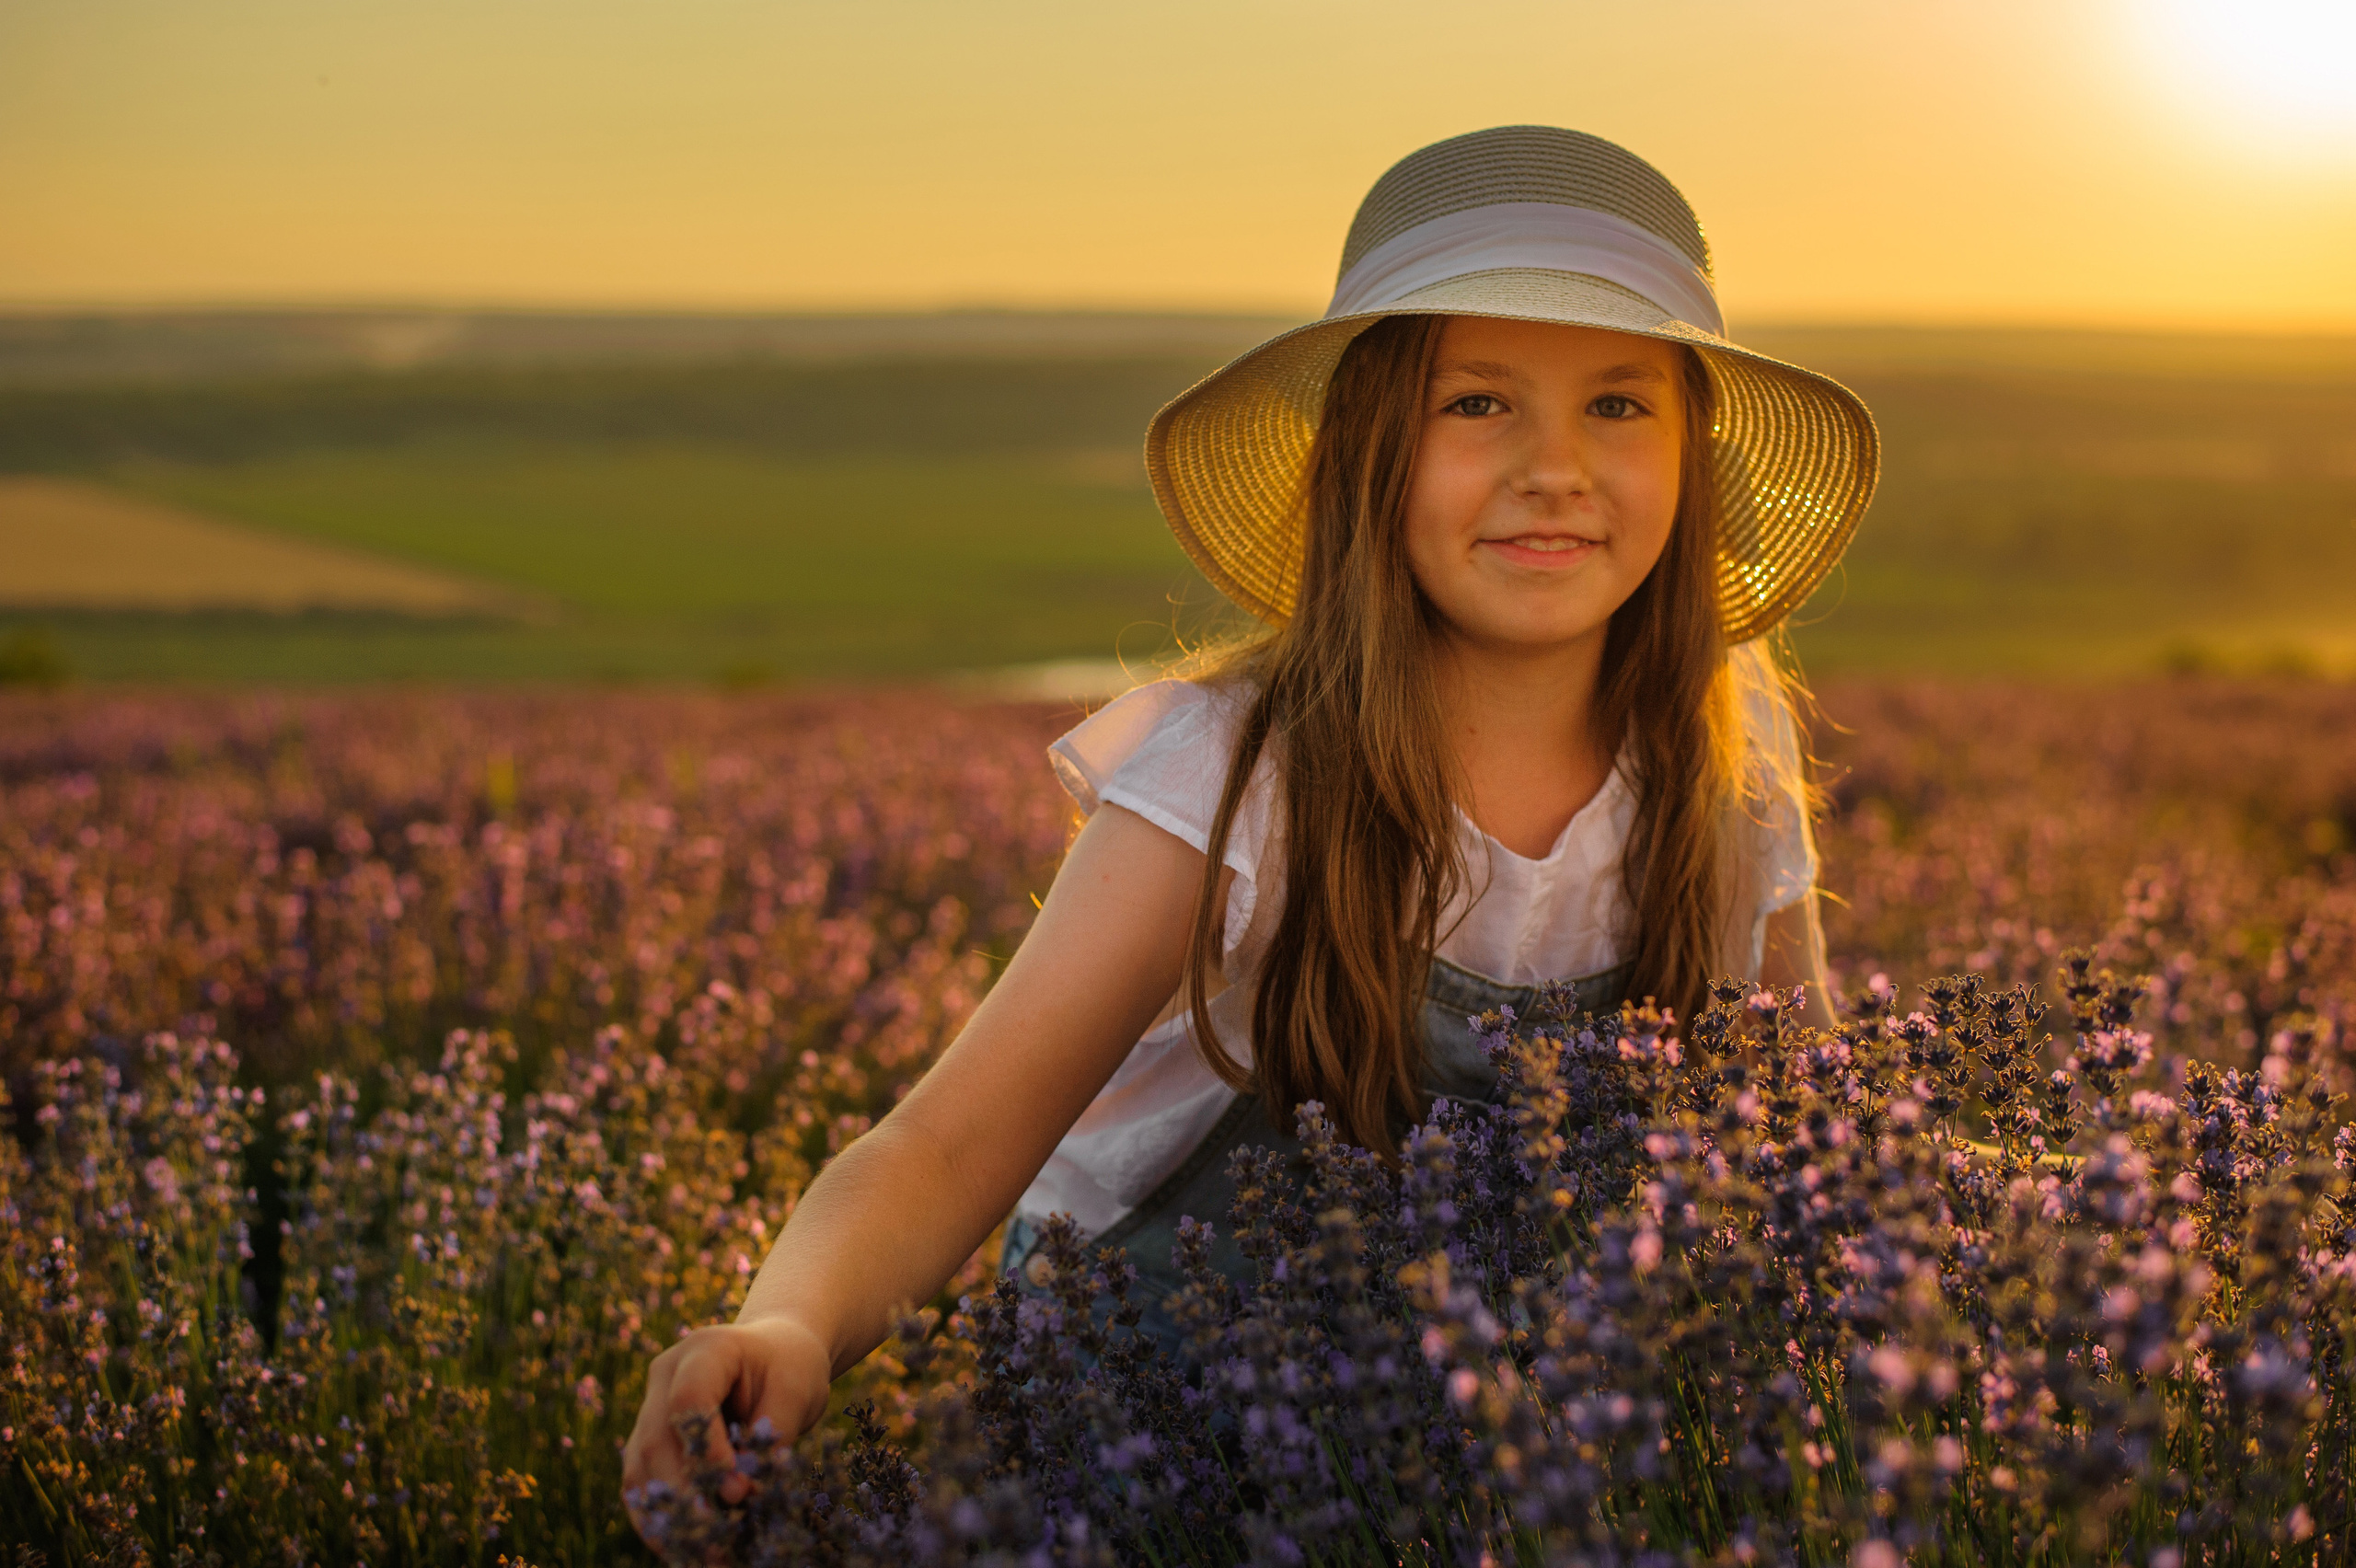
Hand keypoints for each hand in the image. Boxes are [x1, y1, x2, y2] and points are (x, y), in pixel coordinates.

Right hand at [621, 1313, 832, 1542]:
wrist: (775, 1354)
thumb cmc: (790, 1368)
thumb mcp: (797, 1391)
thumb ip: (771, 1434)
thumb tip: (740, 1494)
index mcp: (705, 1349)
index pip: (690, 1402)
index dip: (707, 1451)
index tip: (737, 1492)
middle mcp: (665, 1375)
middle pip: (657, 1442)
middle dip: (687, 1498)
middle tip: (718, 1543)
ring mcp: (650, 1407)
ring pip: (640, 1469)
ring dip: (668, 1519)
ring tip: (702, 1557)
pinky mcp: (647, 1439)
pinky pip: (641, 1484)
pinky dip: (660, 1520)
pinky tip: (684, 1551)